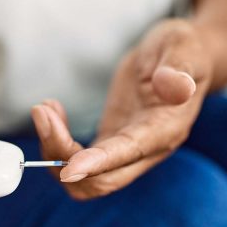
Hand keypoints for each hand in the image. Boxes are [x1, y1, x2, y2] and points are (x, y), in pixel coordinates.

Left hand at [32, 19, 212, 198]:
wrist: (183, 59)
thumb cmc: (184, 50)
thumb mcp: (184, 47)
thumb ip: (179, 68)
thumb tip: (172, 85)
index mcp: (166, 129)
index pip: (128, 154)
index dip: (98, 163)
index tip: (68, 167)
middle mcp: (147, 150)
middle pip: (100, 179)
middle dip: (63, 155)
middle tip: (42, 113)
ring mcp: (127, 151)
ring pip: (83, 178)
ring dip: (55, 152)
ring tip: (43, 110)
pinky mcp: (111, 144)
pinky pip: (77, 162)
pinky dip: (57, 144)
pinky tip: (52, 112)